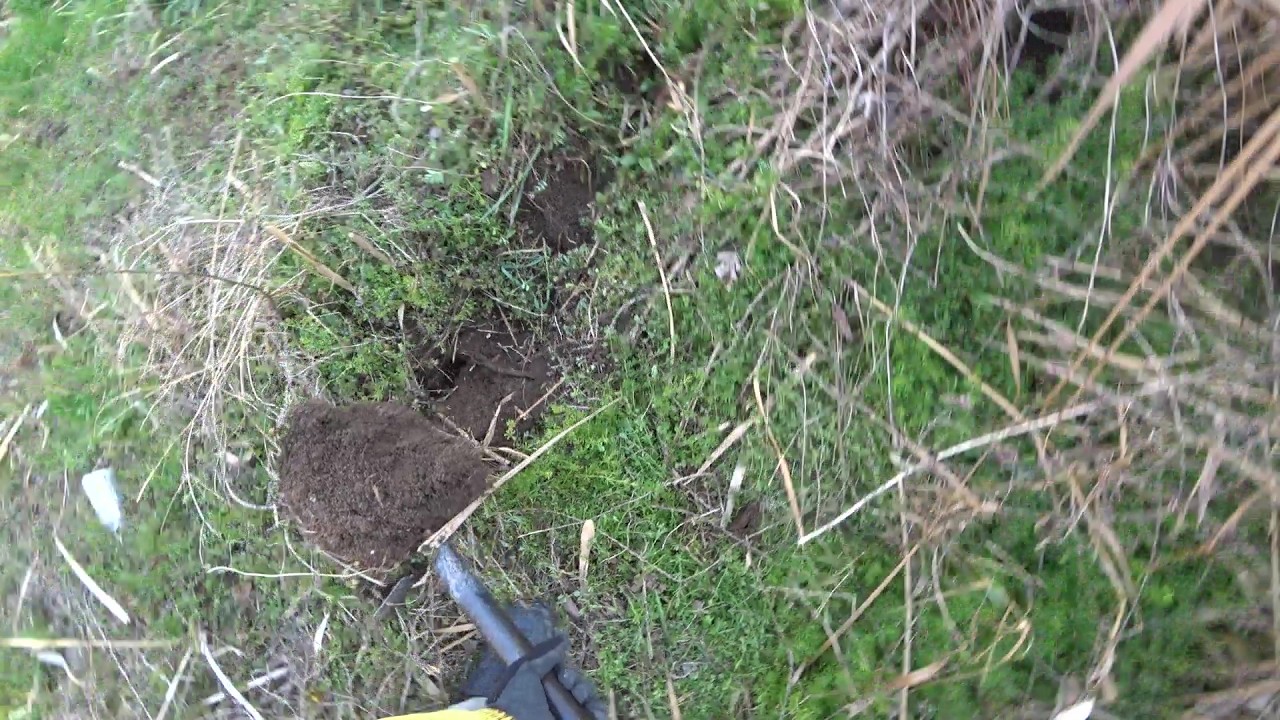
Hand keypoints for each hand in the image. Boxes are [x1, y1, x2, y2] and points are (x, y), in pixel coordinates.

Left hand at [460, 603, 607, 718]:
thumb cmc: (519, 697)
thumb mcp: (528, 670)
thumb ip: (547, 656)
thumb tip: (564, 639)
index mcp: (547, 687)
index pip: (568, 676)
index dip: (569, 673)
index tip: (563, 674)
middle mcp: (559, 699)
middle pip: (580, 685)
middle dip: (578, 682)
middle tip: (568, 685)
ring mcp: (567, 711)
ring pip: (588, 697)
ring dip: (586, 693)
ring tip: (578, 697)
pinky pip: (594, 713)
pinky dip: (598, 710)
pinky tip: (596, 710)